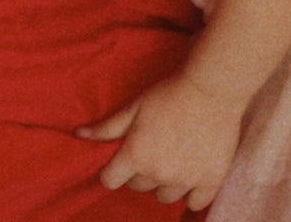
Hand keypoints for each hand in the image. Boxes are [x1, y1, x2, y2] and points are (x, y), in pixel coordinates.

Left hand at [77, 72, 244, 210]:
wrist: (211, 88)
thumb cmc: (169, 93)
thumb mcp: (134, 106)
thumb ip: (106, 127)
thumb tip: (78, 135)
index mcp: (135, 156)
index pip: (111, 180)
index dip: (114, 169)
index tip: (123, 158)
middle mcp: (158, 174)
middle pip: (139, 186)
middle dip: (141, 171)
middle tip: (153, 148)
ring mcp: (185, 180)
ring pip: (165, 196)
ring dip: (165, 182)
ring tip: (173, 158)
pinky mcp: (210, 180)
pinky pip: (195, 203)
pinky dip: (192, 193)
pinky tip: (192, 174)